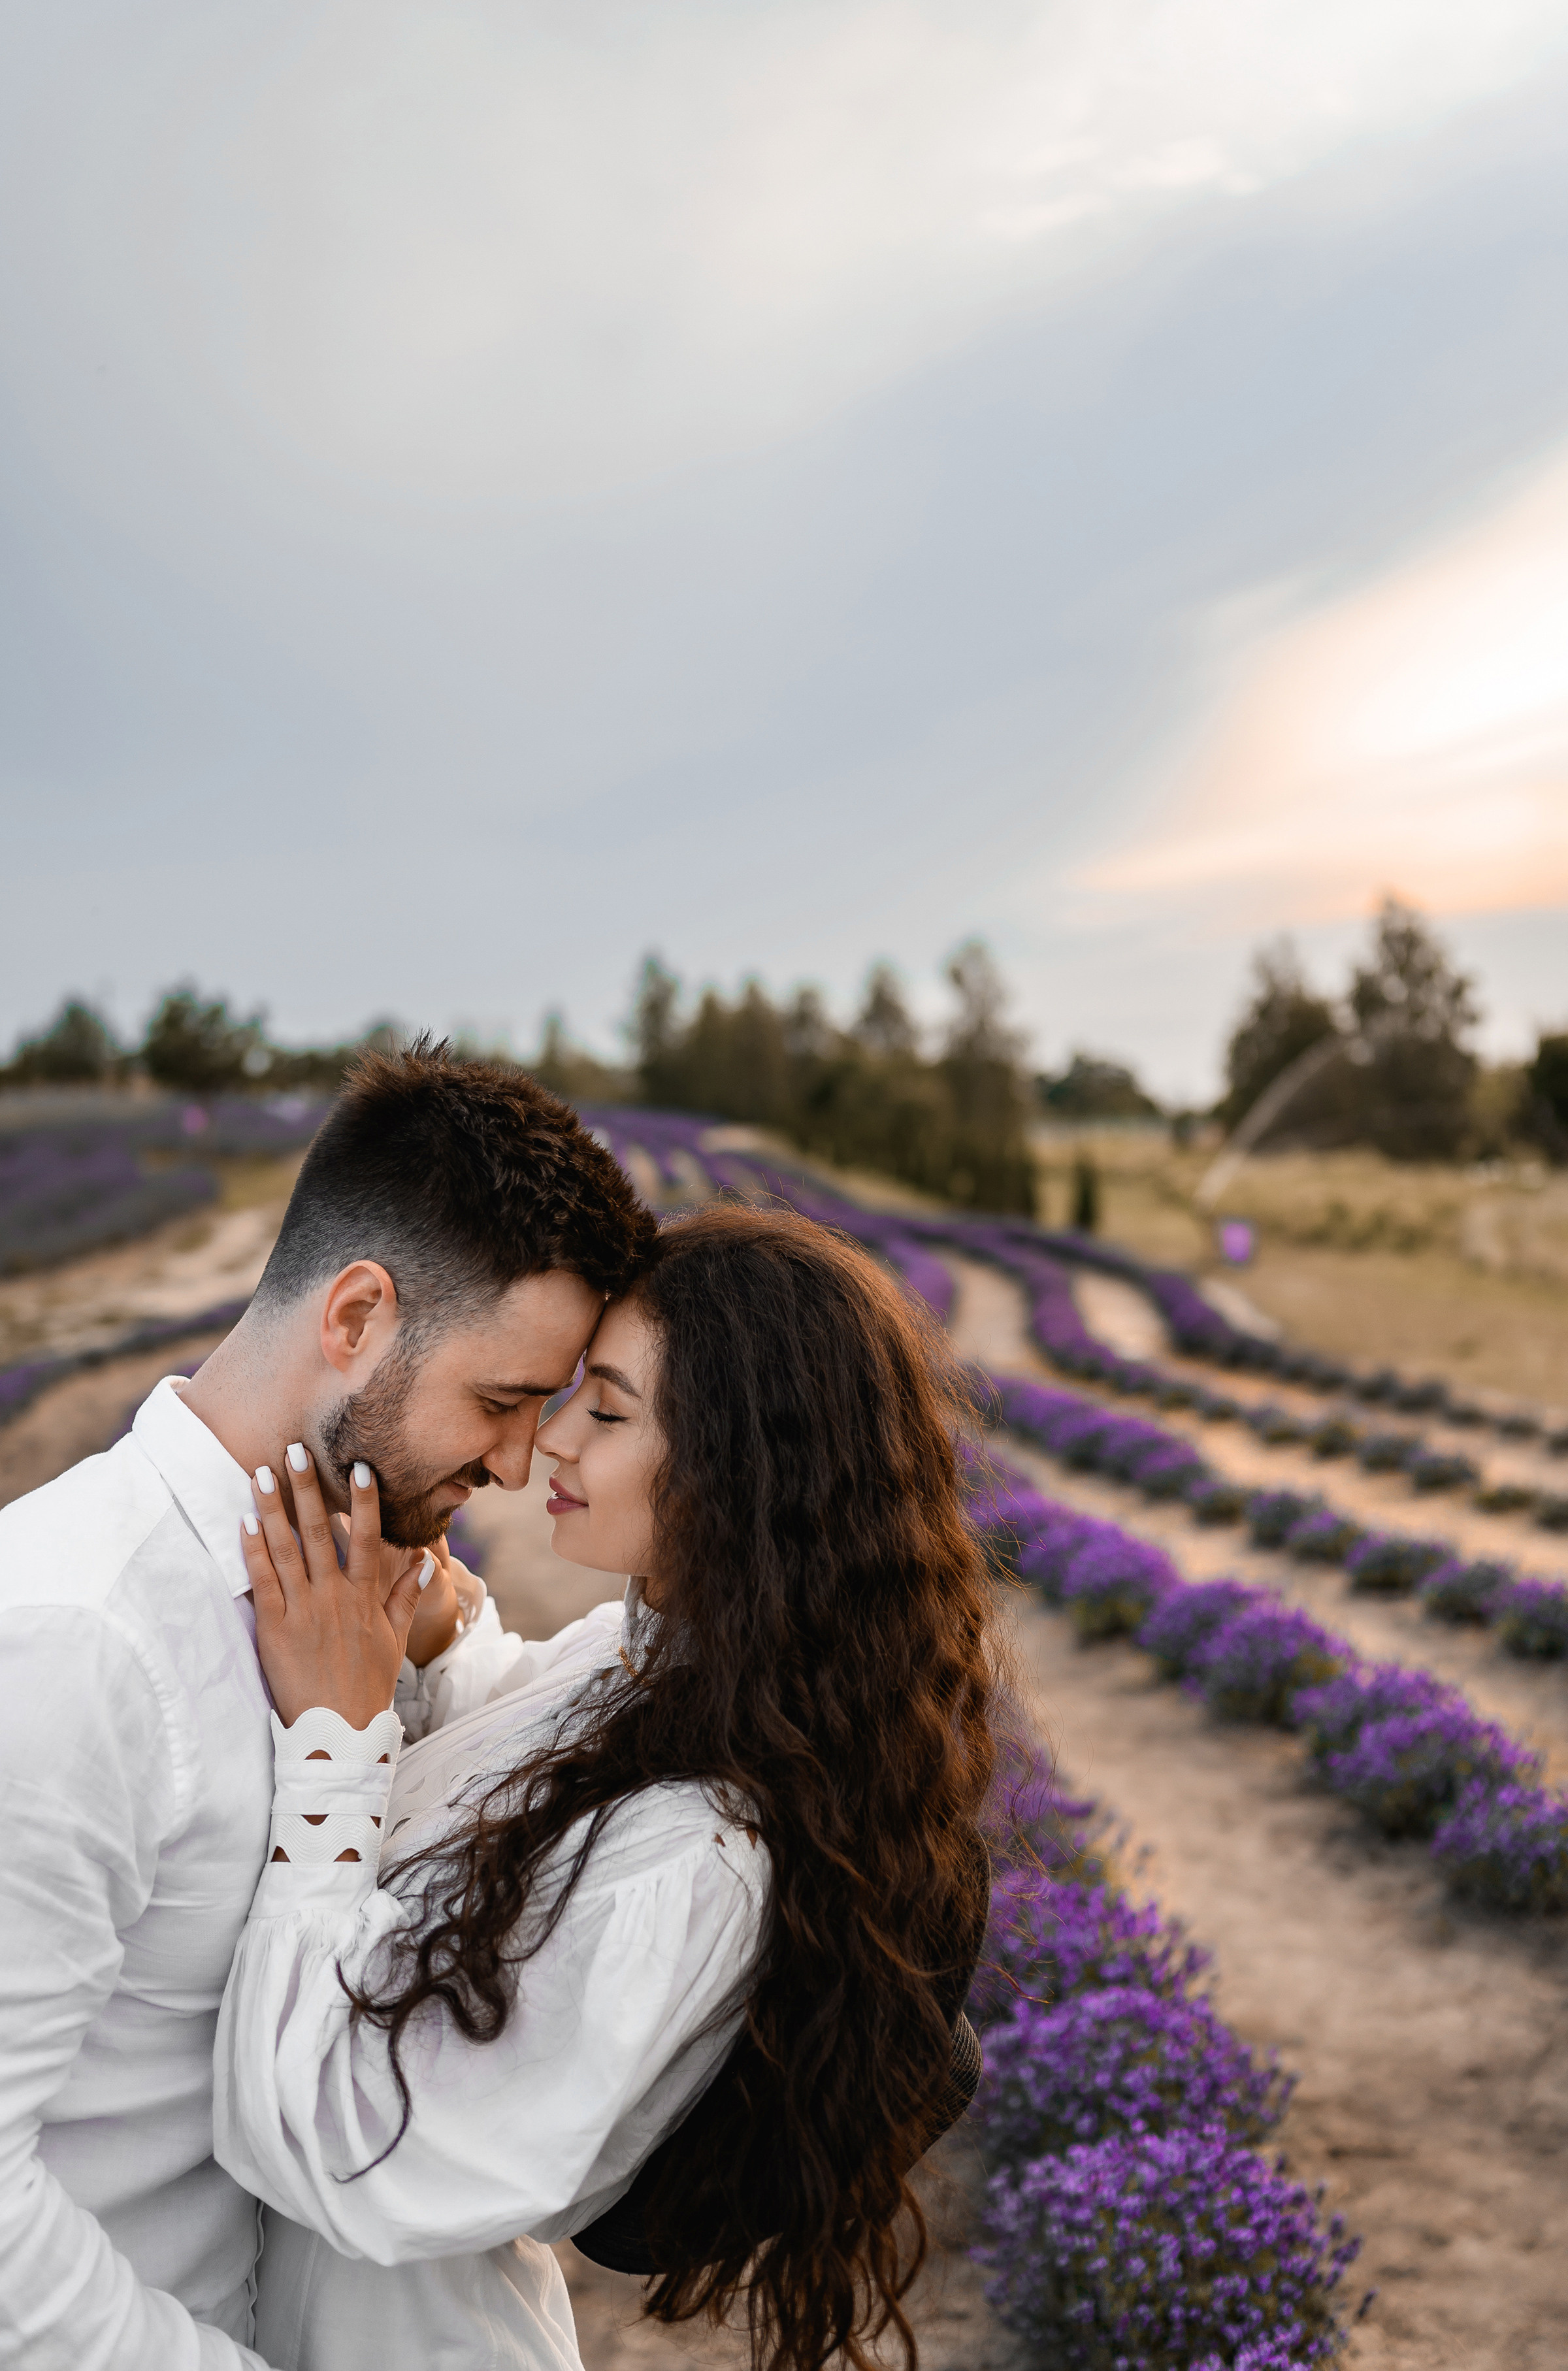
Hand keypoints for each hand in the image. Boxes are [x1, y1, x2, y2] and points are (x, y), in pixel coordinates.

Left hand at [242, 1447, 429, 1727]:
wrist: (339, 1732)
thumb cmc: (367, 1686)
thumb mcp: (395, 1640)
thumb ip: (406, 1596)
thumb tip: (425, 1561)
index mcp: (365, 1597)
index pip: (367, 1537)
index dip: (364, 1500)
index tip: (359, 1466)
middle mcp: (335, 1597)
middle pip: (321, 1531)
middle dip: (308, 1488)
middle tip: (296, 1450)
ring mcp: (304, 1611)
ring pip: (287, 1549)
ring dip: (274, 1508)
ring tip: (264, 1472)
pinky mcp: (275, 1628)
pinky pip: (262, 1581)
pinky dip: (253, 1549)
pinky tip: (245, 1521)